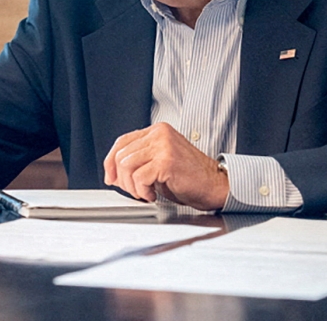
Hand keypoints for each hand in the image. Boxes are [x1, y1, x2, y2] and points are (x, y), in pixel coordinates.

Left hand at [102, 123, 228, 210]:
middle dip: (122, 178)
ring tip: (145, 193)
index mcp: (158, 131)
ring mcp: (163, 146)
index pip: (122, 141)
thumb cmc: (191, 177)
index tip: (111, 177)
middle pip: (121, 154)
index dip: (111, 161)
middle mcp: (160, 134)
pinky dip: (142, 191)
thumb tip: (113, 173)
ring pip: (126, 165)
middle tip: (134, 190)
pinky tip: (153, 195)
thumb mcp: (160, 162)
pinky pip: (139, 177)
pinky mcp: (166, 161)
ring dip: (132, 186)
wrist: (215, 185)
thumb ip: (140, 161)